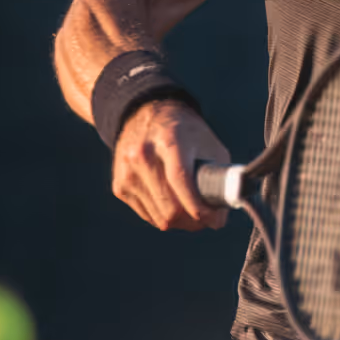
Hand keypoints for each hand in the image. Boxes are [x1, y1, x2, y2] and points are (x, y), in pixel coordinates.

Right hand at [112, 99, 230, 231]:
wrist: (147, 116)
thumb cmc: (186, 133)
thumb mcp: (208, 144)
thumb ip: (219, 176)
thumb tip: (220, 216)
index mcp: (169, 140)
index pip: (181, 179)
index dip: (198, 206)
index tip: (213, 219)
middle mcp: (142, 155)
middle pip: (169, 206)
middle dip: (193, 221)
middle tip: (208, 220)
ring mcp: (127, 172)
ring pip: (158, 218)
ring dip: (180, 223)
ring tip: (194, 214)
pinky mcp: (119, 186)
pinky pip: (147, 216)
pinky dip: (164, 217)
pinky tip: (175, 206)